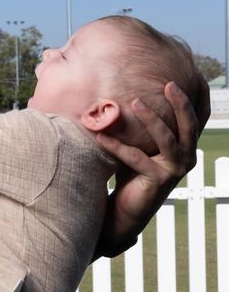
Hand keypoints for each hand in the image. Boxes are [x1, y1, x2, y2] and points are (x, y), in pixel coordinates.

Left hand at [95, 80, 208, 256]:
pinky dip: (118, 145)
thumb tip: (128, 95)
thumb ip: (142, 128)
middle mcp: (185, 159)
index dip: (187, 102)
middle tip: (169, 84)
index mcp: (184, 149)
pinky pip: (137, 158)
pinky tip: (101, 135)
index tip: (175, 81)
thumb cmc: (132, 173)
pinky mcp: (158, 182)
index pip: (191, 121)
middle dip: (180, 104)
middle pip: (188, 127)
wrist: (125, 210)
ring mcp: (173, 171)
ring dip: (150, 118)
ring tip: (135, 101)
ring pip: (166, 139)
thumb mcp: (141, 146)